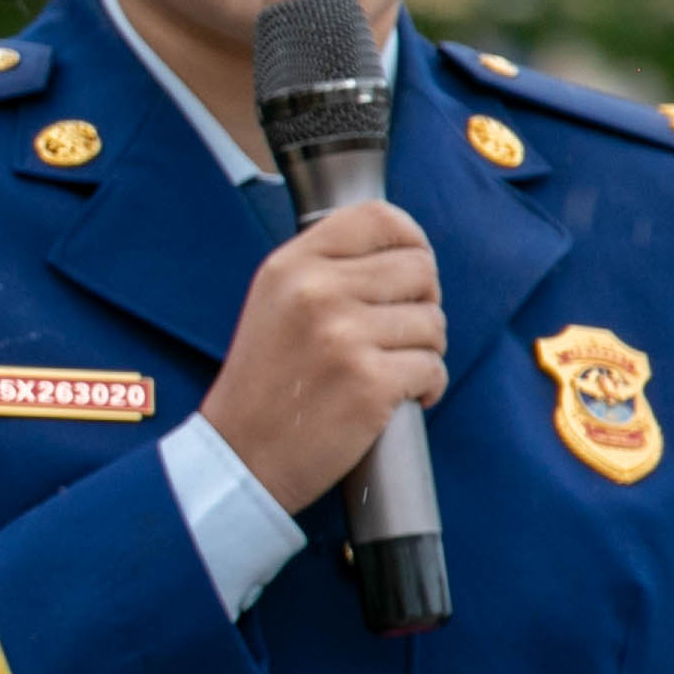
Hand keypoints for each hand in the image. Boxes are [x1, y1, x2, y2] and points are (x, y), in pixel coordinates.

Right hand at [201, 199, 445, 511]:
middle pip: (419, 270)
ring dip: (423, 351)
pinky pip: (433, 369)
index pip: (379, 218)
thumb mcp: (274, 303)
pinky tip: (395, 399)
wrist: (240, 455)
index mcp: (291, 265)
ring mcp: (343, 336)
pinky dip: (426, 388)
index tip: (413, 268)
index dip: (411, 240)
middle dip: (422, 304)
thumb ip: (326, 269)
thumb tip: (404, 253)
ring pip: (433, 323)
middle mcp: (316, 292)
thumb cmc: (264, 383)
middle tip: (396, 334)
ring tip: (387, 370)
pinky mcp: (369, 383)